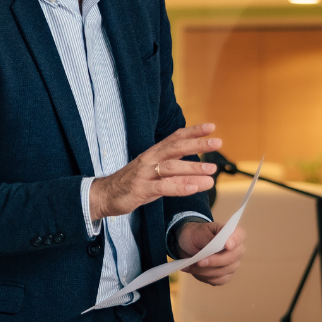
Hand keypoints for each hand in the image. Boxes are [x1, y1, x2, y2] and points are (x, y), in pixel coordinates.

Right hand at [89, 125, 220, 221]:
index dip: (193, 131)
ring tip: (211, 170)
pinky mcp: (140, 189)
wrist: (104, 195)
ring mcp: (144, 174)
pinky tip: (193, 188)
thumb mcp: (157, 178)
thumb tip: (205, 177)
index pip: (175, 138)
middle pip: (175, 148)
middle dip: (197, 144)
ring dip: (192, 167)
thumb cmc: (133, 184)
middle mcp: (150, 159)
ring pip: (171, 167)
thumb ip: (179, 176)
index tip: (211, 127)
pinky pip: (162, 187)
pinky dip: (179, 187)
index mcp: (154, 153)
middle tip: (217, 142)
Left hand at [177, 219, 246, 286]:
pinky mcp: (225, 275)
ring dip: (205, 270)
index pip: (240, 235)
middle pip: (233, 257)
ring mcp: (232, 264)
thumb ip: (208, 238)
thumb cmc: (195, 235)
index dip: (235, 240)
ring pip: (224, 271)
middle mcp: (235, 249)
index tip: (227, 245)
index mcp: (230, 233)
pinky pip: (219, 280)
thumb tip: (216, 245)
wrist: (187, 245)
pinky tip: (194, 271)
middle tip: (199, 261)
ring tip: (190, 266)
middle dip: (215, 261)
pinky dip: (205, 277)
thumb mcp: (197, 233)